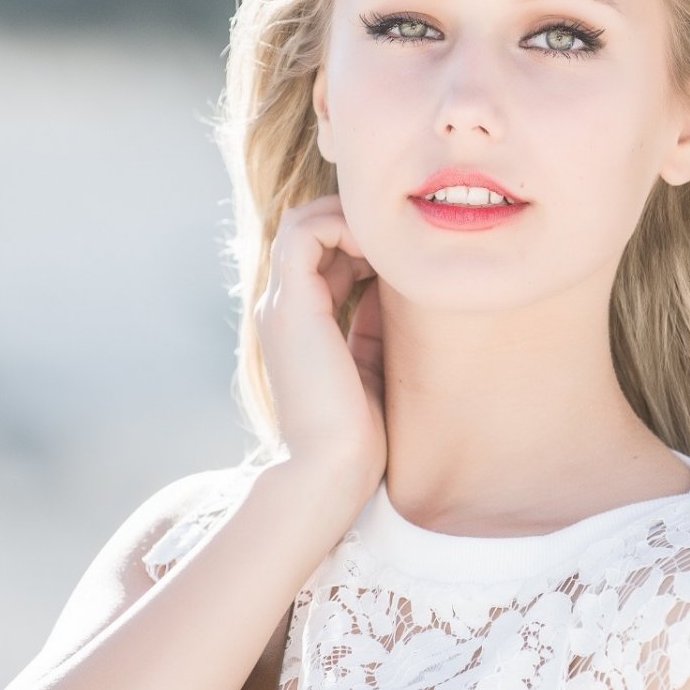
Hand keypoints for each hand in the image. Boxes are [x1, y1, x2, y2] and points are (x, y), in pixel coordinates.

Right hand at [252, 194, 385, 489]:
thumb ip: (376, 319)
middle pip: (310, 228)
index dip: (363, 240)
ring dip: (351, 218)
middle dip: (359, 223)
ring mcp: (282, 305)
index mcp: (299, 323)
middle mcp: (283, 307)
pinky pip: (306, 232)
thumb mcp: (373, 362)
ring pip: (303, 220)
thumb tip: (403, 281)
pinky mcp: (291, 306)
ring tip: (394, 242)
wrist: (332, 471)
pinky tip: (384, 252)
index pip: (321, 252)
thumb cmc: (360, 434)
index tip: (408, 257)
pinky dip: (345, 225)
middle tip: (406, 241)